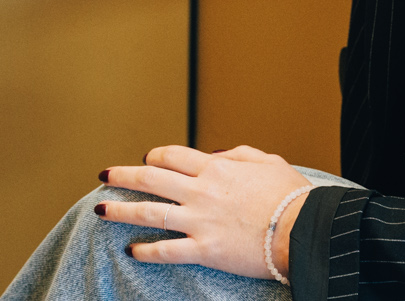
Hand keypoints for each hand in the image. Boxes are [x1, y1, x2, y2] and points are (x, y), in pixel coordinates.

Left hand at [98, 145, 310, 278]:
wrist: (305, 230)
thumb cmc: (292, 196)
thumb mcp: (267, 162)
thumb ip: (238, 154)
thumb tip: (216, 154)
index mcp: (215, 168)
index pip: (171, 155)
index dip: (154, 155)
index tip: (146, 159)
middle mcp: (200, 191)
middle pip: (150, 178)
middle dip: (123, 176)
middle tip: (103, 176)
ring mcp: (200, 221)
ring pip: (149, 212)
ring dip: (121, 210)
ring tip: (100, 209)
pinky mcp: (205, 250)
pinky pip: (167, 250)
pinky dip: (146, 250)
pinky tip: (132, 250)